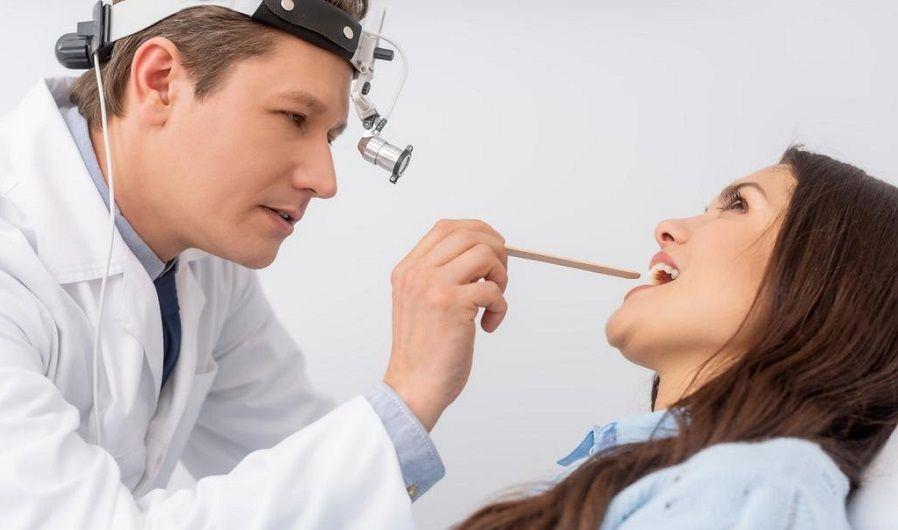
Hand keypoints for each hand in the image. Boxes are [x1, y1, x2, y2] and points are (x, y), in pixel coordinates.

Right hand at [383, 219, 508, 430]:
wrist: (414, 386)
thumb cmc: (423, 352)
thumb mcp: (420, 303)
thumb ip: (439, 277)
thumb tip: (481, 254)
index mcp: (407, 270)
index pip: (445, 228)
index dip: (477, 231)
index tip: (494, 246)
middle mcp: (417, 273)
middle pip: (469, 235)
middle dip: (496, 251)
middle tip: (499, 277)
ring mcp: (433, 286)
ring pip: (485, 254)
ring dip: (500, 276)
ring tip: (493, 301)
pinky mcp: (453, 305)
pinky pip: (493, 289)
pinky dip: (500, 306)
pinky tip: (488, 324)